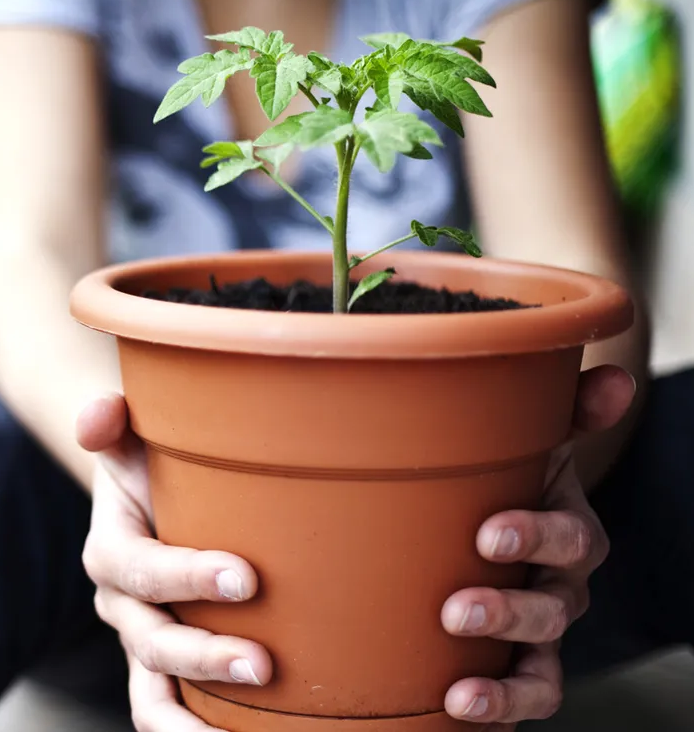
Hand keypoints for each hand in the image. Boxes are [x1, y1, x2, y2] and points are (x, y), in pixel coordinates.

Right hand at [76, 394, 271, 731]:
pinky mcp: (169, 673)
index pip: (140, 570)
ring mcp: (143, 645)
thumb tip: (100, 414)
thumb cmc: (155, 466)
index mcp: (111, 550)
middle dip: (203, 656)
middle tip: (262, 664)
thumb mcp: (133, 437)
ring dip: (192, 721)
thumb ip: (112, 419)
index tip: (247, 579)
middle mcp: (121, 605)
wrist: (153, 502)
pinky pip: (171, 713)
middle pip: (150, 642)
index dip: (185, 578)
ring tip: (244, 731)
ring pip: (152, 695)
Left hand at [441, 365, 635, 727]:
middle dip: (510, 611)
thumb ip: (567, 411)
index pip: (568, 538)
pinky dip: (498, 712)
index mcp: (564, 530)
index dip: (537, 536)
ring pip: (541, 668)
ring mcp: (539, 637)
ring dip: (506, 683)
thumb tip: (617, 376)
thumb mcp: (529, 444)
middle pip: (552, 609)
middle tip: (457, 610)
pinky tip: (458, 713)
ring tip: (463, 691)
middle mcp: (559, 589)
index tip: (488, 533)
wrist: (487, 534)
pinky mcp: (513, 671)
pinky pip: (519, 700)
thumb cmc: (505, 484)